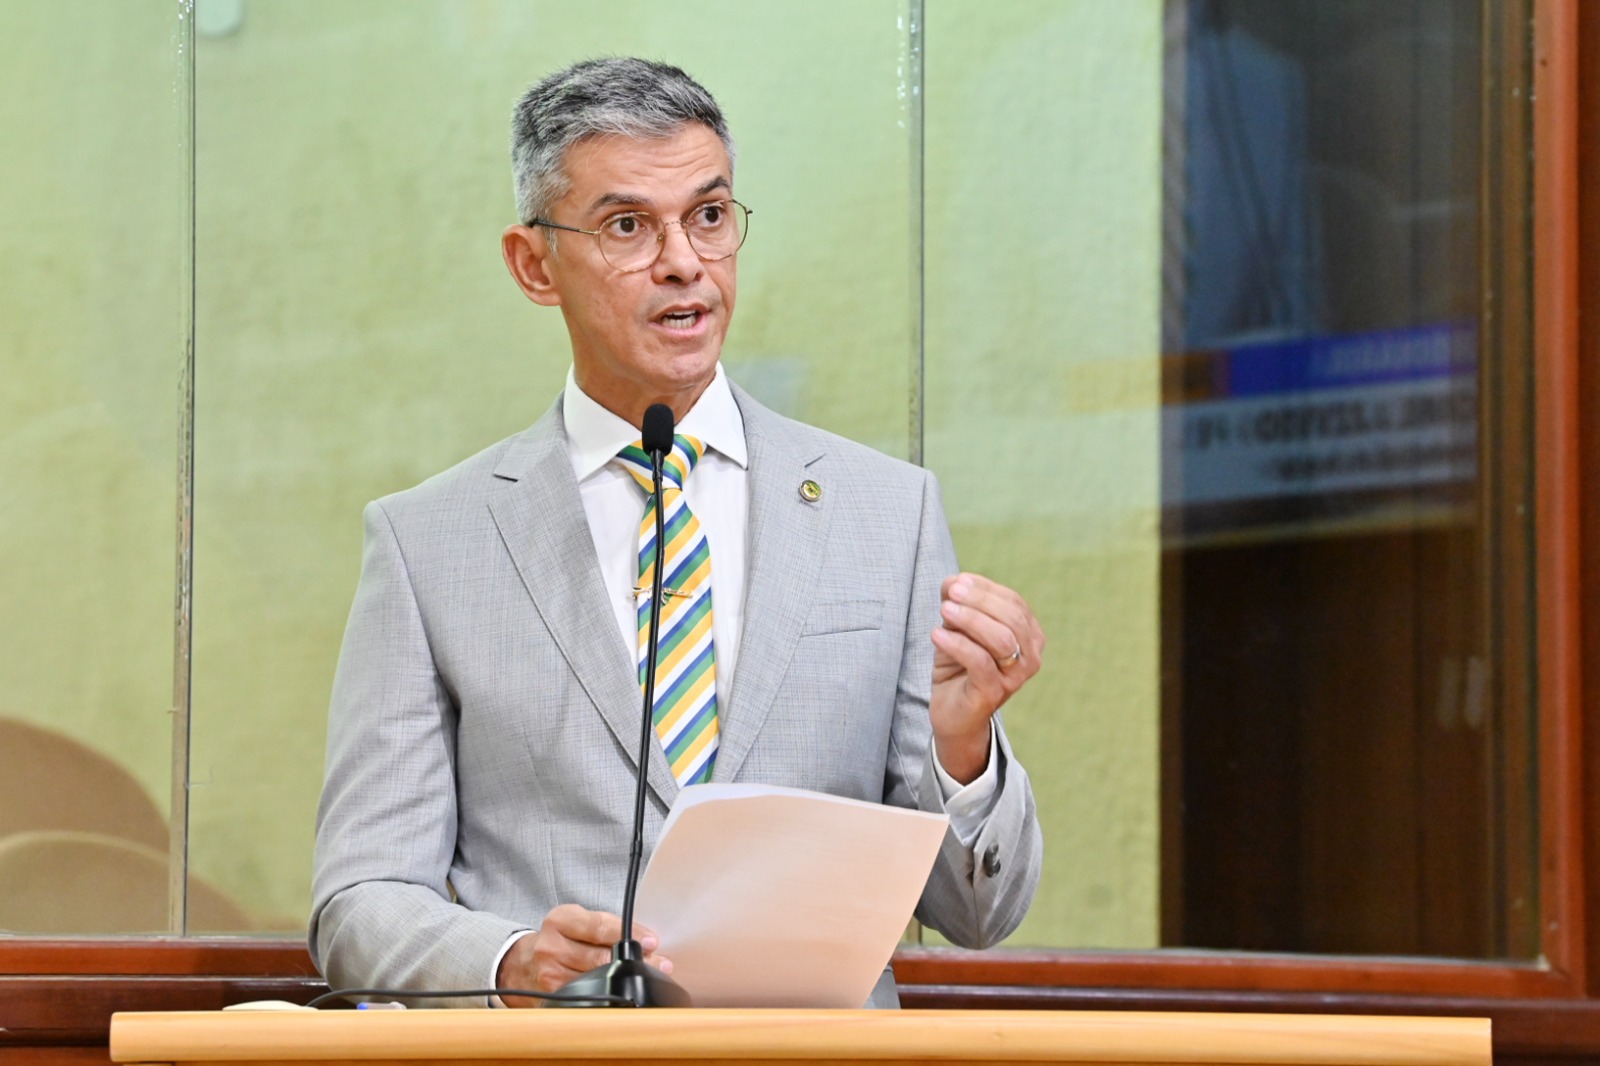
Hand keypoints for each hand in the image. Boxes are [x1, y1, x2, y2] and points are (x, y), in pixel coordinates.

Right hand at [496, 904, 672, 1006]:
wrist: (521, 963)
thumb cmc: (560, 938)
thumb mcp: (577, 920)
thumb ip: (607, 925)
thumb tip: (646, 940)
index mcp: (559, 920)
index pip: (599, 926)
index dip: (629, 933)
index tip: (652, 941)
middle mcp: (551, 948)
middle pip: (601, 956)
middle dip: (634, 960)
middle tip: (660, 962)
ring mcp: (549, 977)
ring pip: (597, 980)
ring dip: (626, 979)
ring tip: (646, 976)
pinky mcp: (553, 998)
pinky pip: (588, 997)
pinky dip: (609, 994)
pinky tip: (623, 992)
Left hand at [929, 573, 1044, 783]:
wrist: (952, 711)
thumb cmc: (959, 665)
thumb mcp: (957, 627)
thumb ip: (957, 602)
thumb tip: (953, 582)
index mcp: (1029, 635)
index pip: (1013, 602)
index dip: (986, 588)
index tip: (958, 581)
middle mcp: (1030, 656)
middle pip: (1011, 618)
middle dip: (979, 600)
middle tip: (952, 593)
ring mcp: (1015, 677)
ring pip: (1001, 639)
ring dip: (971, 619)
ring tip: (944, 610)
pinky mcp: (993, 693)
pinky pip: (980, 662)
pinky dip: (957, 644)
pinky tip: (936, 635)